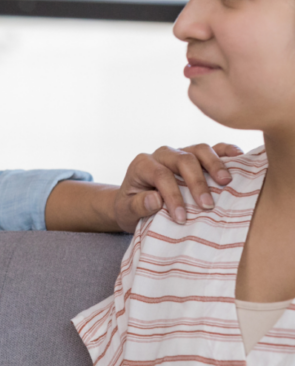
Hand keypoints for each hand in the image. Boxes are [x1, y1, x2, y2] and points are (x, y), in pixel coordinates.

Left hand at [114, 143, 242, 231]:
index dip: (173, 196)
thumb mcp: (126, 211)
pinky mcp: (194, 155)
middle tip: (207, 205)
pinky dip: (226, 151)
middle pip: (183, 160)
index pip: (161, 176)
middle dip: (197, 183)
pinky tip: (239, 156)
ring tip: (226, 182)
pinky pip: (212, 148)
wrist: (133, 201)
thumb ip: (138, 205)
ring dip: (215, 165)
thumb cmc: (131, 207)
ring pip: (199, 149)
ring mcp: (180, 152)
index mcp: (143, 165)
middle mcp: (161, 154)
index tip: (182, 218)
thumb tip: (155, 199)